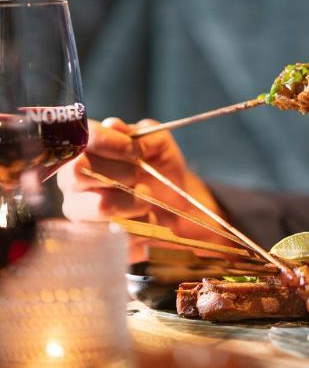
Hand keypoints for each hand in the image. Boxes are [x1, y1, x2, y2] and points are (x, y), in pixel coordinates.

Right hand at [58, 117, 226, 259]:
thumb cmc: (160, 168)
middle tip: (139, 177)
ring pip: (101, 206)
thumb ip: (140, 133)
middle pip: (79, 172)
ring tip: (148, 199)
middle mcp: (72, 180)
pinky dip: (143, 224)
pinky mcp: (94, 240)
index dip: (109, 142)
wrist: (178, 206)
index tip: (134, 151)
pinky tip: (148, 219)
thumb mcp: (159, 143)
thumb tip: (115, 127)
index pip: (81, 139)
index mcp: (85, 150)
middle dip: (120, 173)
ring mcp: (79, 212)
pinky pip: (117, 234)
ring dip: (135, 201)